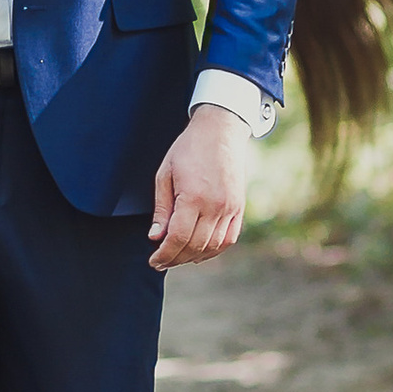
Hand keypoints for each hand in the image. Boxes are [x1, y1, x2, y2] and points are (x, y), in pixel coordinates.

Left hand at [148, 106, 250, 269]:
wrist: (220, 130)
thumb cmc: (188, 149)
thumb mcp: (165, 174)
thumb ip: (162, 209)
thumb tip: (155, 237)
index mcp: (194, 197)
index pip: (177, 238)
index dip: (164, 254)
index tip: (153, 260)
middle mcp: (215, 206)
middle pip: (194, 245)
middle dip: (175, 258)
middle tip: (161, 261)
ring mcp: (231, 208)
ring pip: (212, 246)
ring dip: (193, 256)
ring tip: (177, 257)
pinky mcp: (239, 208)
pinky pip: (228, 239)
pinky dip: (214, 250)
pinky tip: (200, 252)